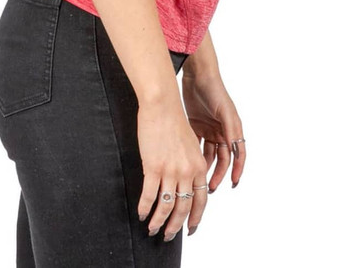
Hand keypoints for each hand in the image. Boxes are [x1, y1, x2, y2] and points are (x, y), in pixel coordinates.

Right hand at [136, 95, 209, 240]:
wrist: (162, 105)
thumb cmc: (173, 121)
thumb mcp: (190, 144)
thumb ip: (190, 164)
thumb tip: (184, 183)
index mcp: (199, 166)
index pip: (200, 200)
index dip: (195, 218)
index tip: (190, 229)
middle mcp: (187, 171)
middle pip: (183, 208)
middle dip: (175, 226)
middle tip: (168, 236)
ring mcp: (171, 170)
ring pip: (166, 206)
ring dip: (158, 221)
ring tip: (152, 228)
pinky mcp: (153, 166)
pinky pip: (149, 195)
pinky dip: (144, 207)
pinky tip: (140, 213)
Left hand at [181, 70, 245, 190]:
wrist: (198, 75)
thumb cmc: (215, 90)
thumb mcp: (225, 112)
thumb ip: (232, 131)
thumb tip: (237, 154)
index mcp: (232, 129)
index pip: (237, 155)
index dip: (236, 170)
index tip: (233, 183)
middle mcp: (222, 131)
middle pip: (222, 159)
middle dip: (218, 174)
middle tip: (211, 188)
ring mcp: (209, 130)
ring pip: (209, 155)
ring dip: (206, 168)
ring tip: (199, 180)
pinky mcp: (196, 127)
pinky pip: (197, 146)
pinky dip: (195, 156)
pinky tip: (190, 166)